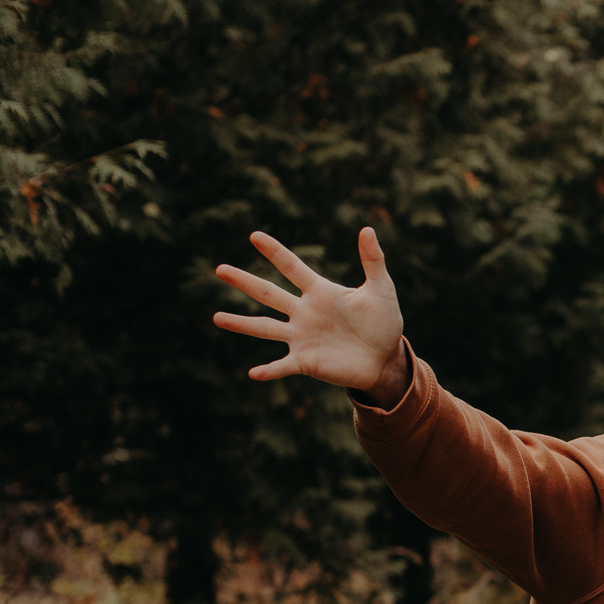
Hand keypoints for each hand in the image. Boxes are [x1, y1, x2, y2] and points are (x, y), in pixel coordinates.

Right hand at [212, 228, 409, 404]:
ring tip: (216, 318)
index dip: (275, 252)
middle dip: (244, 282)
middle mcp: (304, 312)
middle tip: (219, 269)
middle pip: (268, 293)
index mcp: (320, 292)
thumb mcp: (381, 289)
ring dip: (241, 324)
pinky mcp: (306, 361)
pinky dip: (268, 371)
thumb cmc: (383, 322)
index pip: (292, 267)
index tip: (254, 235)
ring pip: (265, 328)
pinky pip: (283, 366)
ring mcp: (302, 337)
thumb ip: (373, 261)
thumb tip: (368, 229)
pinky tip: (253, 373)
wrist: (386, 359)